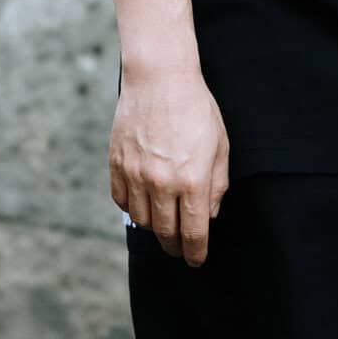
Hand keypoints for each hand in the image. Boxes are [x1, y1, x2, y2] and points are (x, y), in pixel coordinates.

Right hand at [110, 67, 229, 265]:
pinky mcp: (117, 164)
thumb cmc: (195, 109)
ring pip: (141, 220)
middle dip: (174, 246)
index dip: (195, 252)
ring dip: (153, 229)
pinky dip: (132, 209)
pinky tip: (142, 205)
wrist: (159, 78)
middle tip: (179, 249)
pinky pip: (122, 200)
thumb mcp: (219, 146)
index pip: (193, 232)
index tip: (196, 260)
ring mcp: (136, 174)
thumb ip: (216, 185)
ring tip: (161, 227)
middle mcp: (162, 182)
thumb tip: (209, 215)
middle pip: (165, 232)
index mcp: (192, 180)